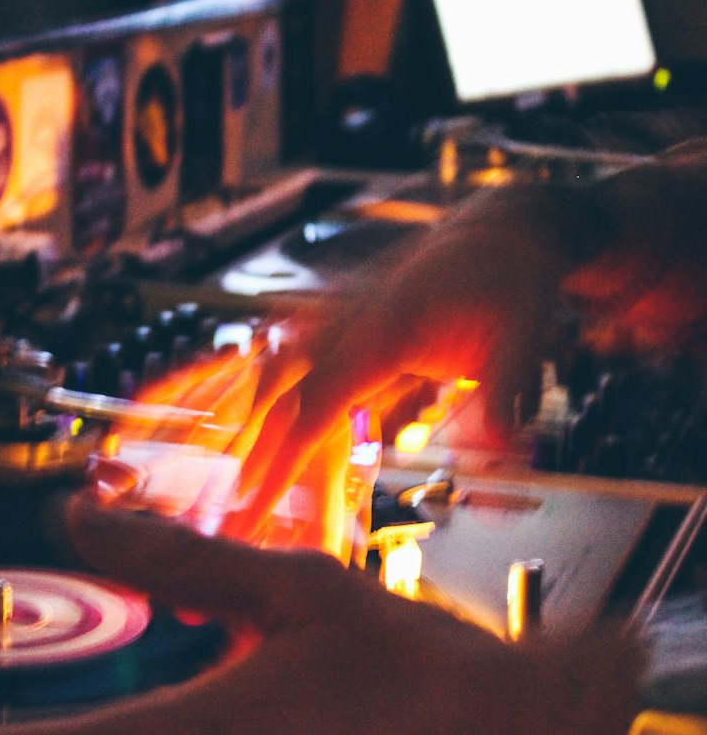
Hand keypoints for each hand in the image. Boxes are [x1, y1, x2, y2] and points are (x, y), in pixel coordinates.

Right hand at [235, 187, 579, 533]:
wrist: (501, 230)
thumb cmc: (510, 283)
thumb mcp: (523, 338)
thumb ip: (504, 395)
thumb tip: (499, 451)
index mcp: (384, 330)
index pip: (315, 404)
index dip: (280, 456)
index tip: (254, 498)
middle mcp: (349, 319)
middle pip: (278, 390)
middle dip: (246, 447)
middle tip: (223, 504)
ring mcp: (341, 312)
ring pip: (271, 363)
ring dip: (241, 410)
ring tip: (213, 455)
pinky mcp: (344, 313)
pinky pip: (286, 347)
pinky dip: (255, 374)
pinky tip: (227, 396)